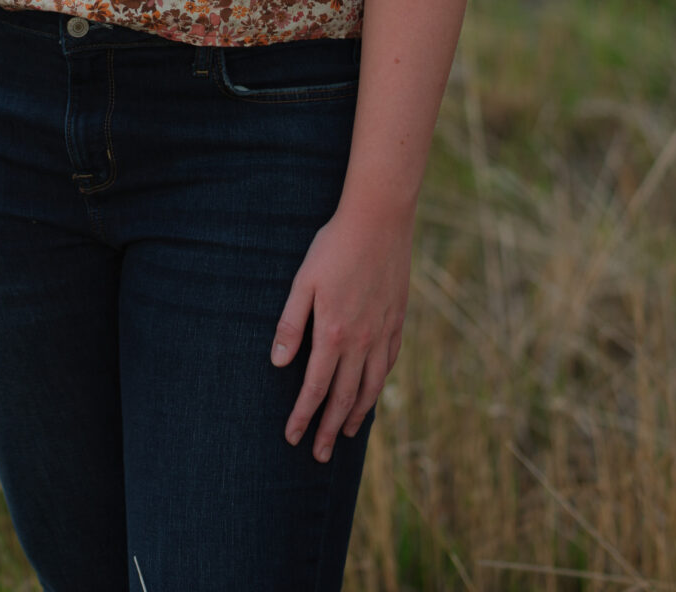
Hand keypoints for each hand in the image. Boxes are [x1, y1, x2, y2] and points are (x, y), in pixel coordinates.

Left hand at [271, 202, 410, 460]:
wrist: (379, 220)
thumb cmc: (333, 247)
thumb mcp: (303, 282)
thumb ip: (291, 324)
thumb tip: (278, 364)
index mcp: (333, 334)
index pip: (315, 388)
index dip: (303, 416)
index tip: (293, 437)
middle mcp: (361, 341)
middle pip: (345, 397)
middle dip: (328, 428)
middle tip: (318, 455)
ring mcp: (382, 333)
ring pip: (371, 387)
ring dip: (356, 415)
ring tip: (345, 435)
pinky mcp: (397, 321)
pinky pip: (388, 364)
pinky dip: (378, 385)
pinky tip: (372, 393)